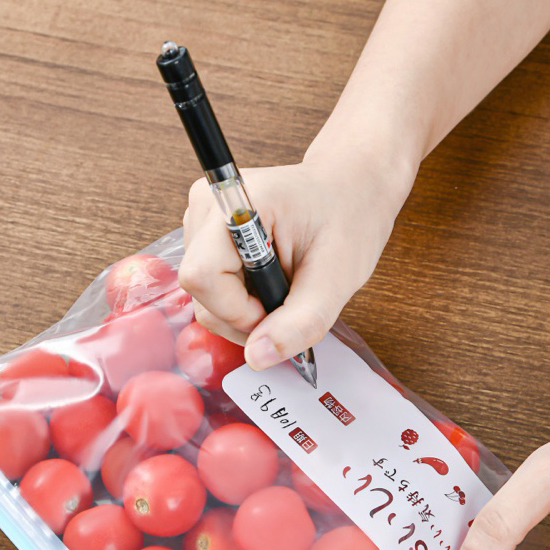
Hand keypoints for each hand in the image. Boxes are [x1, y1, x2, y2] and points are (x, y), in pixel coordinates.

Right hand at [178, 152, 415, 369]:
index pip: (203, 275)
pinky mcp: (203, 237)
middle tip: (286, 300)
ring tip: (281, 286)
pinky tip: (267, 282)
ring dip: (243, 309)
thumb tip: (257, 358)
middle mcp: (208, 206)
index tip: (278, 307)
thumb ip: (299, 323)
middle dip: (243, 315)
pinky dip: (240, 300)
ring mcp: (201, 221)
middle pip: (200, 292)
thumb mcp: (336, 279)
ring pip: (203, 297)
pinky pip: (210, 290)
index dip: (237, 310)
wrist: (349, 192)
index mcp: (239, 203)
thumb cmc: (347, 221)